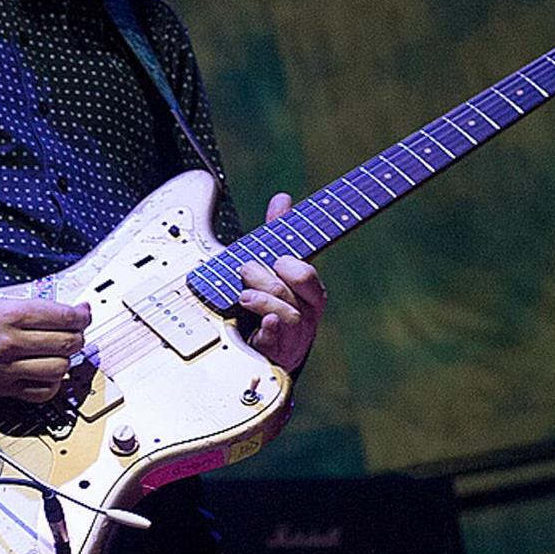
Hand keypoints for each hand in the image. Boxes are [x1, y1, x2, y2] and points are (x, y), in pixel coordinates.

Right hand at [0, 296, 91, 402]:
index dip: (82, 314)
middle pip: (68, 343)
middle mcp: (10, 343)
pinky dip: (52, 383)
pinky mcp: (3, 389)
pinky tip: (48, 372)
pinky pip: (43, 392)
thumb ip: (33, 309)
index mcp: (9, 316)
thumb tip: (68, 313)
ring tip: (60, 351)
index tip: (84, 313)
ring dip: (66, 359)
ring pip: (60, 368)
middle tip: (74, 330)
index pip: (64, 317)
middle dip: (78, 335)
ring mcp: (7, 369)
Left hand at [235, 192, 327, 373]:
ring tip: (244, 297)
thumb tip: (282, 196)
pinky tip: (260, 325)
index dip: (295, 267)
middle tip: (246, 271)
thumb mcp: (271, 267)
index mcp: (307, 294)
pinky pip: (277, 345)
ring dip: (265, 301)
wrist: (261, 355)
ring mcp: (292, 339)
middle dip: (269, 279)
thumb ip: (279, 233)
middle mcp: (305, 316)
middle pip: (296, 295)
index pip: (310, 277)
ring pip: (289, 316)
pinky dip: (270, 332)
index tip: (278, 260)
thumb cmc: (268, 305)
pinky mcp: (274, 357)